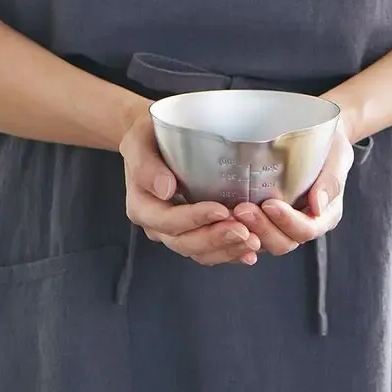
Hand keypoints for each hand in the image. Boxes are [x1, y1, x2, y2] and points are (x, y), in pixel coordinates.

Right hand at [120, 110, 260, 265]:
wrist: (154, 139)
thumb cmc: (148, 138)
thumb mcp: (139, 142)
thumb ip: (146, 166)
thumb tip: (165, 188)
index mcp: (142, 206)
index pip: (167, 221)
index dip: (194, 219)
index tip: (221, 209)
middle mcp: (157, 225)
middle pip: (185, 242)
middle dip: (215, 239)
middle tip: (244, 231)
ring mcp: (176, 232)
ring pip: (199, 252)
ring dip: (227, 249)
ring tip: (252, 241)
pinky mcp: (194, 233)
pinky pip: (210, 252)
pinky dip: (230, 253)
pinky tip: (250, 251)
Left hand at [232, 122, 354, 255]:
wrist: (316, 138)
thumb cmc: (329, 148)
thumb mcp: (338, 157)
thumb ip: (331, 181)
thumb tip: (318, 204)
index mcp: (323, 216)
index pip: (306, 230)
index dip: (287, 221)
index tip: (270, 204)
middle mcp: (301, 225)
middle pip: (282, 242)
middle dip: (262, 228)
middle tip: (243, 209)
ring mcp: (280, 226)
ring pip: (263, 243)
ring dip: (247, 230)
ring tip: (231, 212)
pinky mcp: (262, 221)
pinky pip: (249, 235)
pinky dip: (237, 231)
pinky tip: (224, 217)